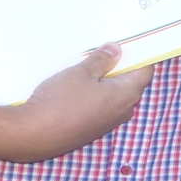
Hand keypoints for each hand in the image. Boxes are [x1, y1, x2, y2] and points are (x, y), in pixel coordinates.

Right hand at [4, 44, 154, 161]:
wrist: (35, 135)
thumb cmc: (60, 102)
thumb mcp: (81, 72)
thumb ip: (102, 60)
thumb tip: (116, 50)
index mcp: (126, 95)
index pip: (145, 72)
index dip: (140, 56)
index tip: (130, 45)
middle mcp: (123, 111)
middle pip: (131, 83)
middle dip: (121, 67)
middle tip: (105, 51)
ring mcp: (108, 122)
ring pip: (115, 96)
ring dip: (106, 81)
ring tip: (88, 67)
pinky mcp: (93, 129)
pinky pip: (102, 107)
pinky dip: (96, 95)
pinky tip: (79, 87)